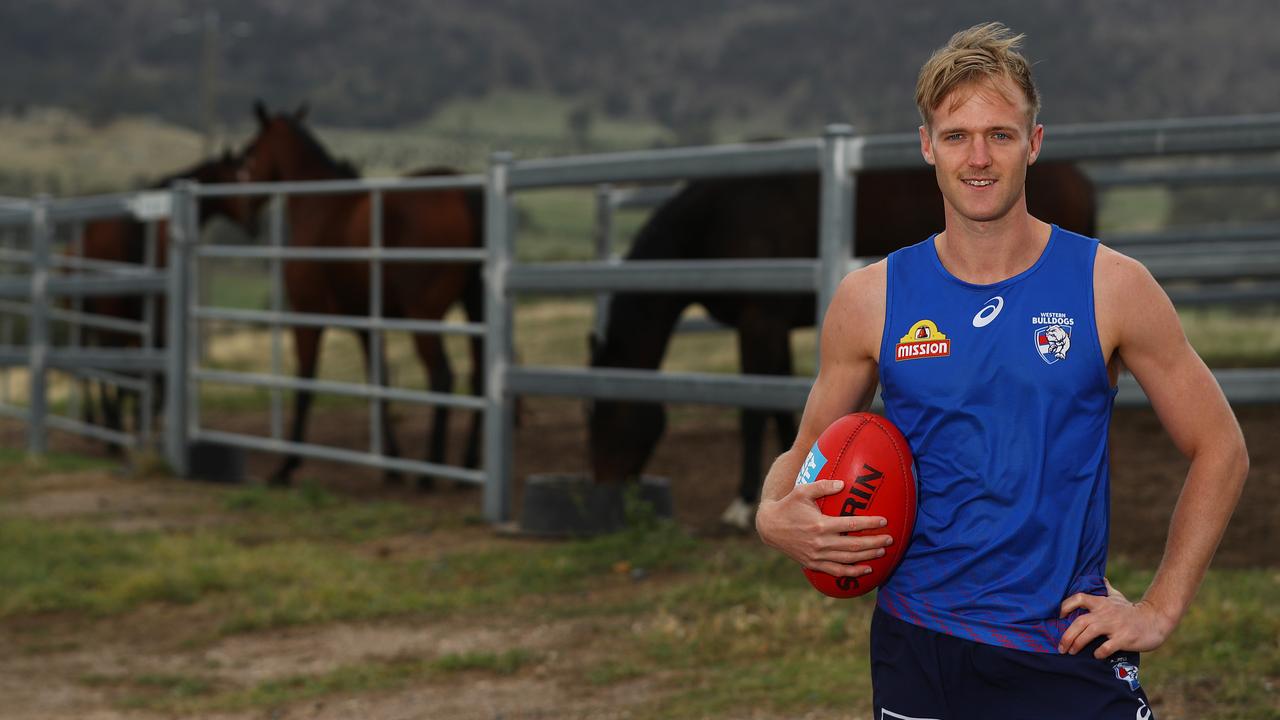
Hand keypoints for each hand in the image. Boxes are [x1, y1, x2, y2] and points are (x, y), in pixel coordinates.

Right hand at [755, 479, 892, 578]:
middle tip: (890, 539)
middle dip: (874, 542)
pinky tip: (866, 569)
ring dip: (868, 556)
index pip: (851, 525)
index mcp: (820, 524)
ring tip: (883, 551)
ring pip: (848, 559)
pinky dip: (852, 572)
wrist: (770, 527)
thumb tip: (843, 484)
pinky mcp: (813, 564)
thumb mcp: (802, 491)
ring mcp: (817, 555)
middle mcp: (820, 542)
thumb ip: (823, 486)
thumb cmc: (788, 505)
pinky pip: (836, 571)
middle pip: (854, 545)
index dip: (869, 524)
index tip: (884, 521)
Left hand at [1058, 578, 1174, 657]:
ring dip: (1078, 643)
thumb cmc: (1132, 610)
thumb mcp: (1118, 597)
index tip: (1059, 616)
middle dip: (1067, 635)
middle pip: (1080, 621)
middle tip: (1061, 647)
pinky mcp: (1124, 638)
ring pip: (1089, 633)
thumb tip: (1101, 579)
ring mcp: (1115, 625)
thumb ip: (1106, 589)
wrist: (1155, 620)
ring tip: (1071, 652)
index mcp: (1102, 602)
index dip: (1066, 605)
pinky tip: (1096, 655)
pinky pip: (1107, 647)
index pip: (1079, 598)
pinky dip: (1099, 652)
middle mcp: (1106, 613)